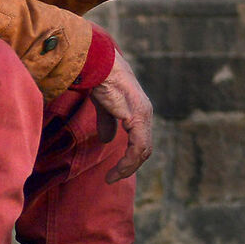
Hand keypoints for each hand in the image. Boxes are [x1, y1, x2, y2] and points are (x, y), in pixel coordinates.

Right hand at [86, 47, 156, 183]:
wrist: (99, 65)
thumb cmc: (101, 80)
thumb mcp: (105, 106)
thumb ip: (108, 122)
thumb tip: (108, 140)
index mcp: (140, 111)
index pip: (141, 140)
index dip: (130, 157)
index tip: (116, 170)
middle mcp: (145, 114)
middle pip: (144, 148)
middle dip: (130, 166)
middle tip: (113, 178)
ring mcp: (143, 116)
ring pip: (143, 150)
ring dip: (128, 167)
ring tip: (113, 177)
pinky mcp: (137, 117)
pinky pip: (137, 147)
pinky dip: (128, 162)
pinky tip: (116, 169)